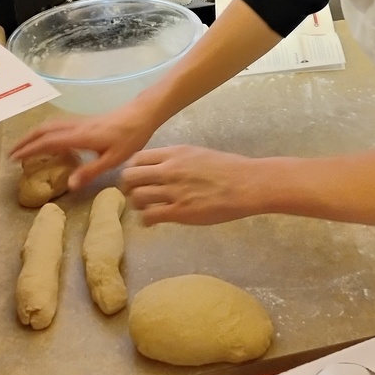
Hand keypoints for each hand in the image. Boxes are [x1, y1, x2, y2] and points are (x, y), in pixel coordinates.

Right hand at [10, 103, 155, 189]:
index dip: (29, 150)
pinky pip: (59, 125)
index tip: (13, 159)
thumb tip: (68, 186)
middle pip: (43, 130)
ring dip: (34, 135)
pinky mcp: (86, 121)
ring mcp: (80, 122)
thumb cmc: (130, 137)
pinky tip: (49, 142)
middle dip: (25, 141)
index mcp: (80, 136)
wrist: (142, 114)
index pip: (47, 142)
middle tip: (11, 154)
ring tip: (24, 147)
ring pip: (50, 125)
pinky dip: (46, 132)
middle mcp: (76, 127)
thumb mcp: (113, 159)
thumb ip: (90, 172)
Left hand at [121, 145, 262, 225]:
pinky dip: (147, 220)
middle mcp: (169, 170)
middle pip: (130, 177)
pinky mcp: (179, 212)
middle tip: (135, 194)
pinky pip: (149, 216)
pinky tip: (154, 220)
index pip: (137, 158)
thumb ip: (177, 160)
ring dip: (138, 204)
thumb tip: (162, 167)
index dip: (132, 169)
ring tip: (148, 208)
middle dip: (128, 186)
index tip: (137, 177)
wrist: (246, 184)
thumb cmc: (228, 168)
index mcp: (174, 153)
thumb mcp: (198, 154)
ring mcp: (173, 191)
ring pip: (137, 197)